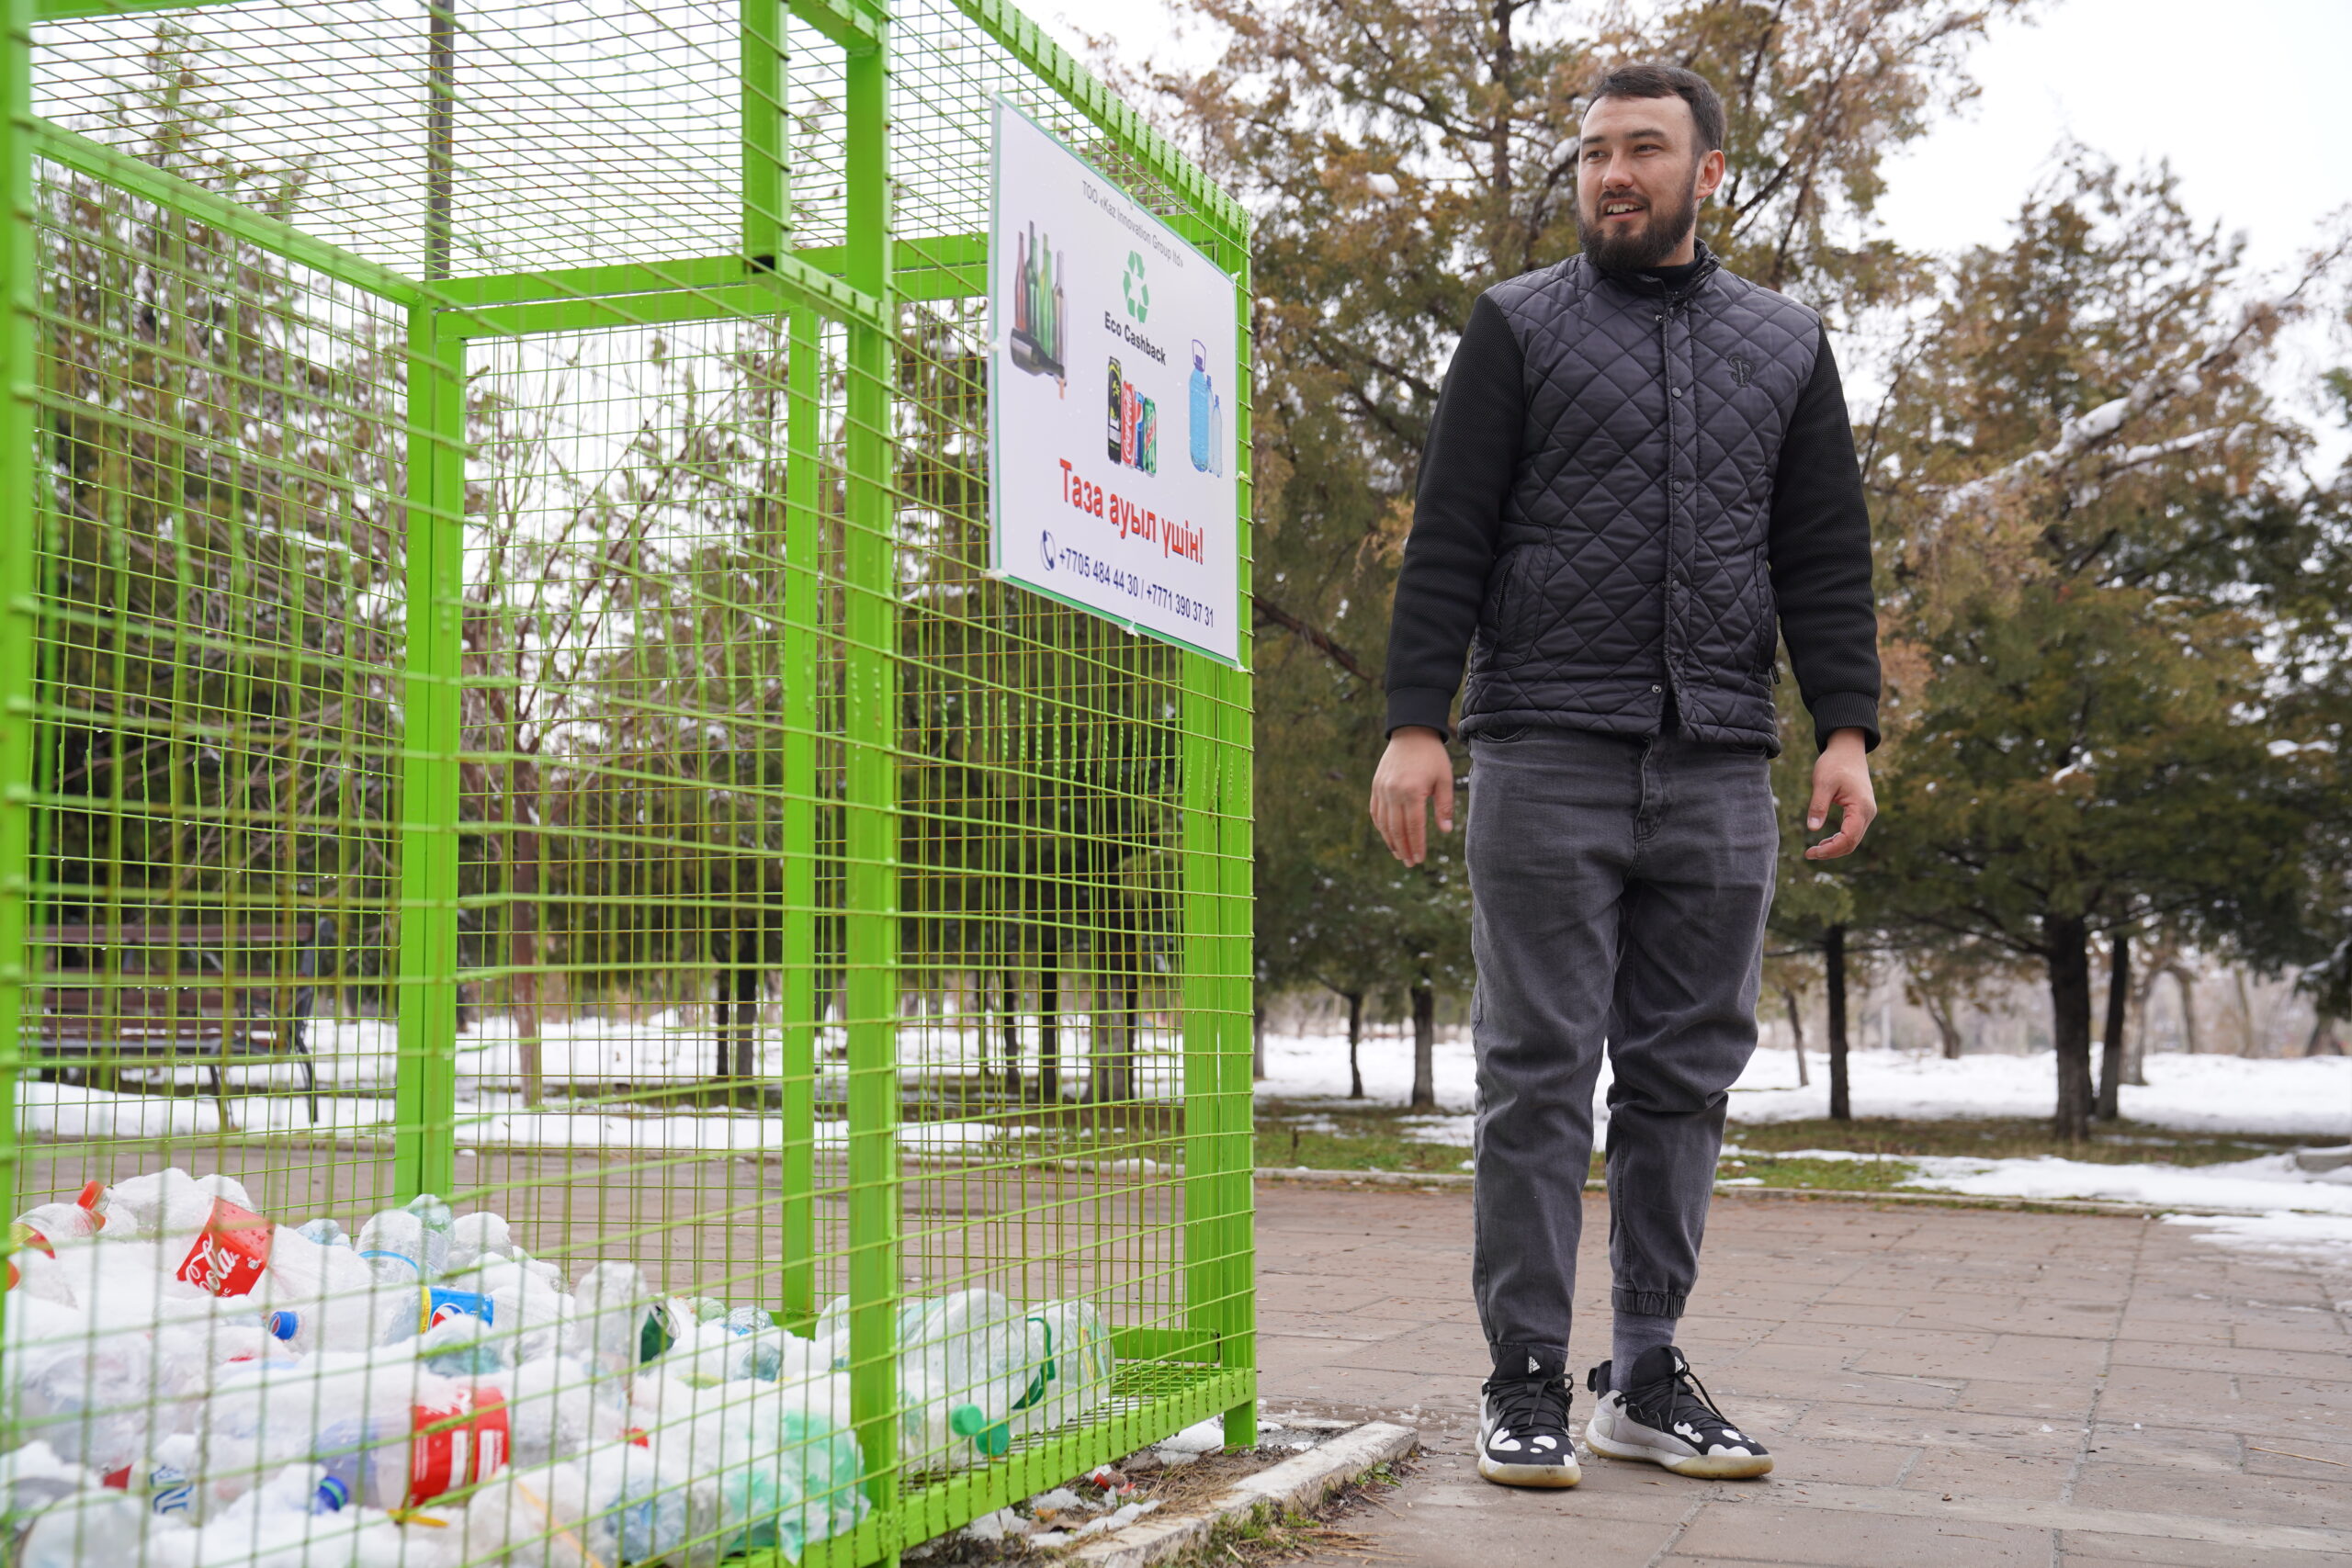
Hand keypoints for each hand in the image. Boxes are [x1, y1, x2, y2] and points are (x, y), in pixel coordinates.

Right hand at [1370, 726, 1454, 865]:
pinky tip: (1387, 836)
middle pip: (1397, 829)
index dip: (1417, 845)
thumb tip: (1445, 831)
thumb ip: (1444, 806)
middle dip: (1404, 848)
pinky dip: (1381, 827)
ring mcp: (1382, 789)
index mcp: (1412, 792)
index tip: (1420, 860)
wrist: (1411, 732)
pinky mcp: (1376, 786)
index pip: (1414, 827)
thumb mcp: (1444, 779)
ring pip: (1384, 823)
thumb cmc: (1432, 756)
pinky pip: (1375, 812)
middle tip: (1410, 864)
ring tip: (1399, 855)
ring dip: (1391, 841)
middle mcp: (1393, 792)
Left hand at [1804, 728, 1875, 859]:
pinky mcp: (1861, 811)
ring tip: (1814, 850)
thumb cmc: (1835, 763)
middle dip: (1831, 852)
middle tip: (1809, 854)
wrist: (1847, 749)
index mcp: (1860, 807)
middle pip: (1852, 843)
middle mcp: (1868, 812)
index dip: (1830, 849)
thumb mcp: (1822, 783)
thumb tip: (1812, 828)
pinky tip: (1824, 841)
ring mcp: (1866, 812)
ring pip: (1853, 839)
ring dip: (1835, 847)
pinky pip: (1852, 831)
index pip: (1848, 838)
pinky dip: (1839, 839)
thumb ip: (1818, 806)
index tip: (1811, 853)